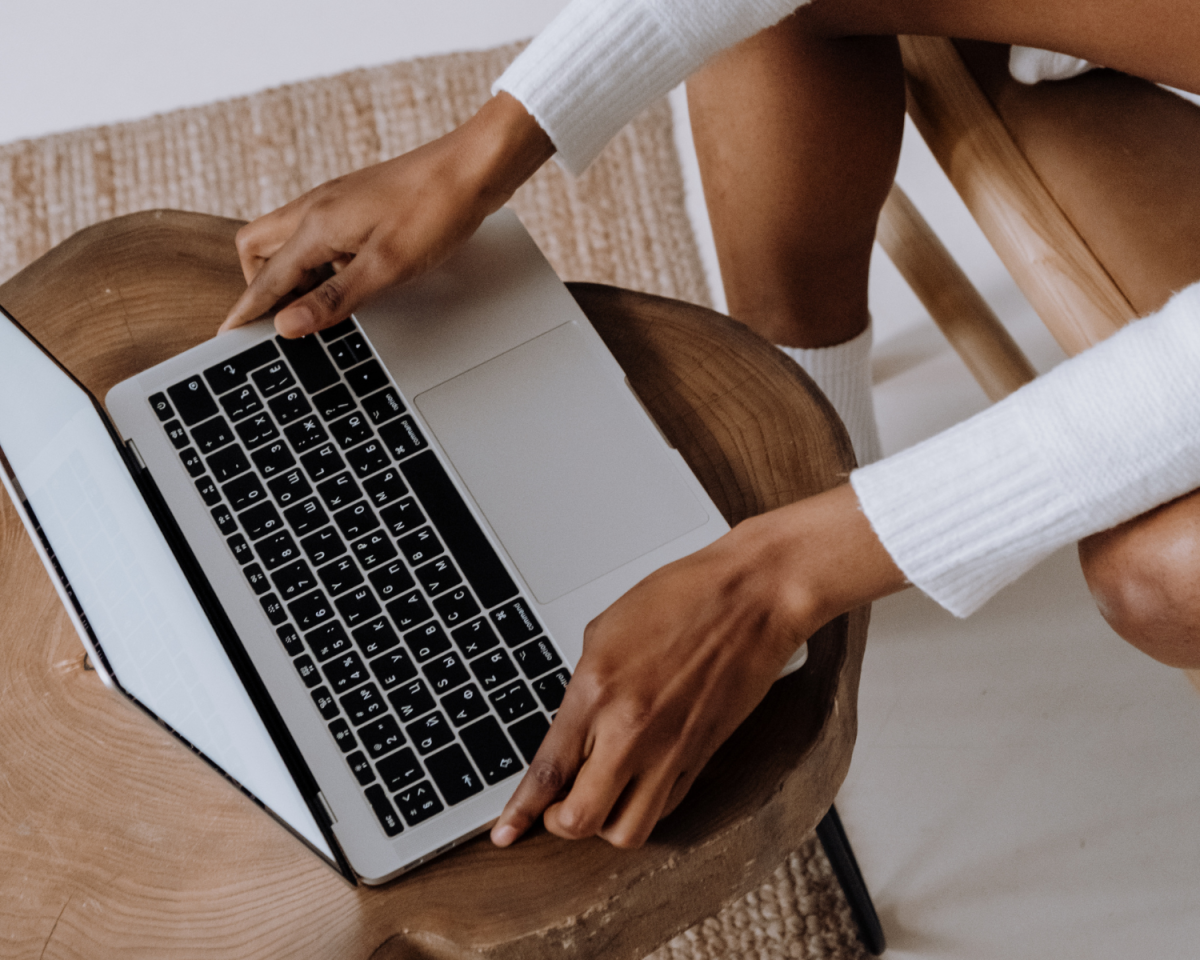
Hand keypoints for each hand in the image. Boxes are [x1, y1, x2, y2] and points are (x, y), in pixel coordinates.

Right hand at [220, 93, 553, 337]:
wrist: (472, 167)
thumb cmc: (435, 211)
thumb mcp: (385, 267)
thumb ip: (334, 299)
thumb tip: (287, 325)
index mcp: (315, 225)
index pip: (266, 279)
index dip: (247, 312)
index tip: (227, 337)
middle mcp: (315, 209)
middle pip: (259, 250)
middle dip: (263, 286)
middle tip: (285, 319)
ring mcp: (335, 204)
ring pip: (289, 242)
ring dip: (295, 274)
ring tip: (321, 305)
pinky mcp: (355, 205)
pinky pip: (318, 236)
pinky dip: (321, 262)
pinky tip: (350, 278)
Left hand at [490, 484, 906, 849]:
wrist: (751, 597)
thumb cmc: (683, 597)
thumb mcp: (607, 630)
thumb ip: (583, 686)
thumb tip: (570, 726)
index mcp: (595, 691)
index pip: (547, 772)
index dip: (520, 812)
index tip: (504, 832)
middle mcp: (630, 730)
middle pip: (579, 819)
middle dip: (557, 823)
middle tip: (554, 808)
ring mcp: (670, 748)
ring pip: (626, 831)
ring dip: (603, 824)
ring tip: (597, 799)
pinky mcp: (702, 755)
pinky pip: (665, 807)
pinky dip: (643, 807)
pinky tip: (636, 784)